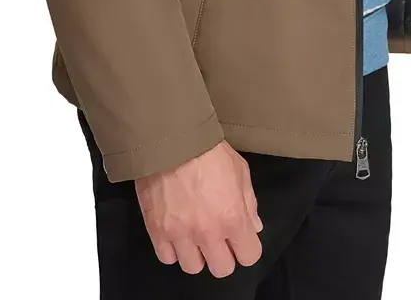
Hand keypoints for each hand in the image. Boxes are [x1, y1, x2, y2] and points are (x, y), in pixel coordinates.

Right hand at [135, 140, 262, 277]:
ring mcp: (181, 234)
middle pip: (222, 269)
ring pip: (193, 267)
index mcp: (233, 217)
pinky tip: (176, 232)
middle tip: (218, 239)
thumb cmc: (209, 151)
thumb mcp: (240, 170)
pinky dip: (173, 248)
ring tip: (195, 234)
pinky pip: (167, 258)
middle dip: (223, 255)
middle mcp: (208, 232)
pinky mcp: (157, 231)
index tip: (241, 239)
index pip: (249, 256)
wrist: (172, 140)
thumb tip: (253, 226)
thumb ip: (249, 202)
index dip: (246, 248)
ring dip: (197, 253)